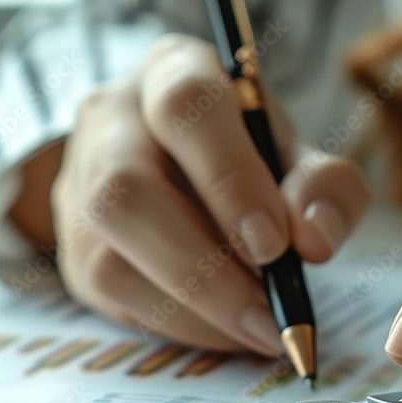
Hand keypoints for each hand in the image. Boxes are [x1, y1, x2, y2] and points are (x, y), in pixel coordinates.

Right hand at [50, 34, 369, 353]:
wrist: (191, 166)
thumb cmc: (252, 154)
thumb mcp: (303, 156)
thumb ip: (326, 189)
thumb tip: (315, 240)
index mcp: (174, 72)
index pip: (185, 110)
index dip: (229, 180)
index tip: (276, 245)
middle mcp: (110, 120)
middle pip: (127, 193)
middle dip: (207, 268)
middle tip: (274, 313)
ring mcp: (80, 185)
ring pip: (109, 256)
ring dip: (197, 309)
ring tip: (263, 329)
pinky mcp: (75, 246)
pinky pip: (114, 298)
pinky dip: (182, 325)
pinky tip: (231, 330)